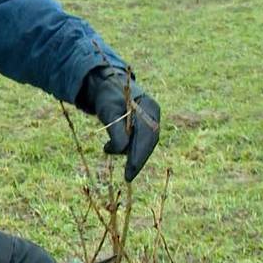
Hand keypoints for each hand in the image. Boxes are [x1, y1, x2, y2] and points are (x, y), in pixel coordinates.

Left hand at [80, 66, 160, 181]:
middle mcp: (154, 114)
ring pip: (145, 143)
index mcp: (149, 108)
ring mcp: (152, 119)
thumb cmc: (108, 98)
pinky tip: (114, 148)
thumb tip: (122, 151)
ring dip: (130, 152)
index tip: (130, 173)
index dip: (139, 157)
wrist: (108, 85)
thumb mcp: (108, 113)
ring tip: (107, 148)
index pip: (147, 137)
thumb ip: (117, 132)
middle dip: (137, 160)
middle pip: (149, 143)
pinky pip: (142, 141)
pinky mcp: (146, 124)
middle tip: (127, 177)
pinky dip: (130, 148)